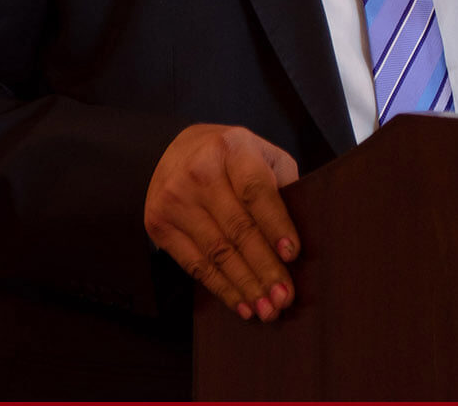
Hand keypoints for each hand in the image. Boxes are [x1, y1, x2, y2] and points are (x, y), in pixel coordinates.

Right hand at [144, 124, 300, 321]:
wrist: (178, 149)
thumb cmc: (233, 156)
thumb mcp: (262, 154)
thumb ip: (281, 184)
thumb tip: (298, 236)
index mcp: (232, 148)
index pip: (256, 191)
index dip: (275, 224)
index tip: (293, 255)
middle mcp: (199, 172)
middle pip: (237, 228)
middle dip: (264, 267)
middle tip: (284, 297)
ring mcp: (175, 199)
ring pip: (217, 253)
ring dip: (245, 286)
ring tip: (267, 308)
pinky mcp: (159, 224)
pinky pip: (195, 265)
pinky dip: (221, 288)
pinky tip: (241, 303)